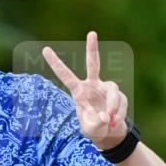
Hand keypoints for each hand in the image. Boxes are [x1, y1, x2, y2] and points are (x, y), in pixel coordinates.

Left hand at [41, 31, 127, 148]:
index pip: (66, 76)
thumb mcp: (90, 129)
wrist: (109, 133)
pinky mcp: (119, 94)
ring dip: (113, 107)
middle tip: (91, 33)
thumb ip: (96, 123)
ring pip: (113, 92)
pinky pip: (121, 102)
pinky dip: (119, 114)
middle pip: (93, 64)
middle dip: (92, 49)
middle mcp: (93, 85)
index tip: (45, 49)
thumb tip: (107, 116)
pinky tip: (114, 122)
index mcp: (79, 92)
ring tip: (109, 121)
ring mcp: (107, 88)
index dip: (56, 63)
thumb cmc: (94, 129)